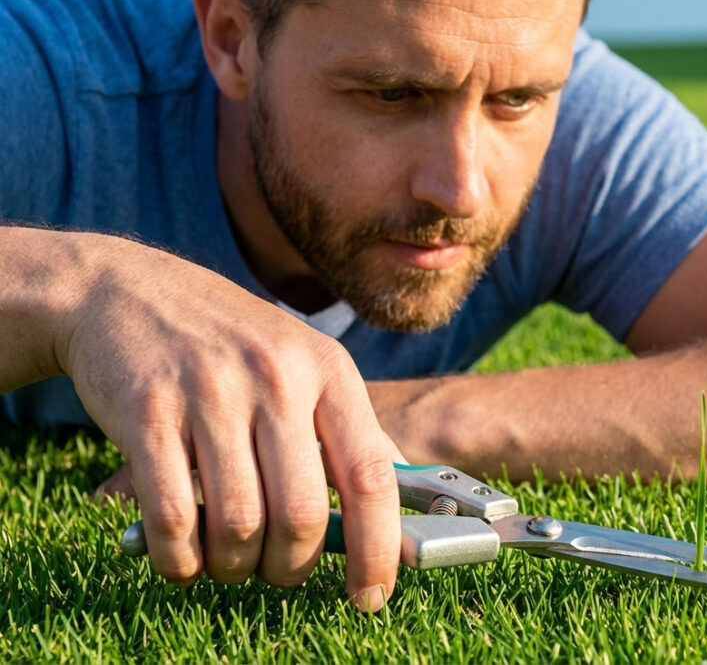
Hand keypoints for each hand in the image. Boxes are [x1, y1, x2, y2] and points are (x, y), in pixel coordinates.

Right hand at [58, 235, 399, 609]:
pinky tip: (184, 556)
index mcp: (329, 370)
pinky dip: (180, 559)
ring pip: (238, 525)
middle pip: (302, 515)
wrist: (128, 291)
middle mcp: (277, 377)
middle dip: (293, 566)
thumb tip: (396, 506)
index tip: (371, 596)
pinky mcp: (147, 412)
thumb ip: (347, 432)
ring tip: (229, 560)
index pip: (372, 476)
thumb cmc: (229, 345)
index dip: (379, 548)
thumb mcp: (303, 366)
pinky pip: (173, 518)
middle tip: (279, 570)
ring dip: (235, 566)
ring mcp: (210, 392)